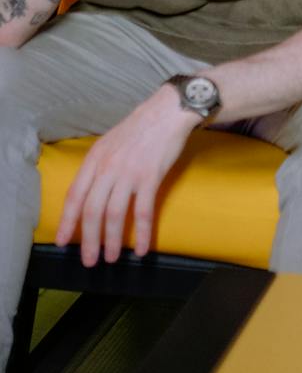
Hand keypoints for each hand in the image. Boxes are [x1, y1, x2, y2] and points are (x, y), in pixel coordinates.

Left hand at [56, 87, 197, 263]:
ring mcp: (129, 173)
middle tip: (88, 260)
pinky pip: (143, 212)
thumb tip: (88, 192)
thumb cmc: (139, 128)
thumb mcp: (109, 142)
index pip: (75, 195)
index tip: (62, 241)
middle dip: (88, 240)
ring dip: (111, 241)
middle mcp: (108, 167)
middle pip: (92, 210)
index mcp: (95, 158)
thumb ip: (97, 166)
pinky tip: (141, 249)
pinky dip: (141, 233)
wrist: (168, 111)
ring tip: (110, 258)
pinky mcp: (151, 177)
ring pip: (114, 215)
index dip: (67, 221)